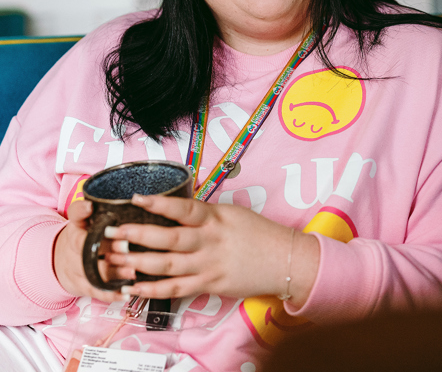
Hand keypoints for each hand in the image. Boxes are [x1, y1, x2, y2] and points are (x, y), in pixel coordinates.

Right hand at [53, 200, 131, 303]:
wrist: (60, 262)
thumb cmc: (81, 236)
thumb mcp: (80, 220)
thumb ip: (86, 210)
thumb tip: (92, 202)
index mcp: (76, 230)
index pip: (77, 220)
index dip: (85, 216)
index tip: (97, 214)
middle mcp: (74, 251)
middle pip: (88, 250)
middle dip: (108, 248)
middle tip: (125, 246)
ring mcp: (78, 271)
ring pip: (95, 274)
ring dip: (114, 273)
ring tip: (132, 272)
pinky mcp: (84, 287)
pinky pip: (98, 292)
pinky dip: (112, 294)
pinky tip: (126, 293)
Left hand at [104, 195, 319, 307]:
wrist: (284, 260)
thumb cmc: (259, 233)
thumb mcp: (233, 214)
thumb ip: (205, 215)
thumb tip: (176, 211)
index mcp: (216, 218)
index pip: (184, 208)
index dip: (159, 203)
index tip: (136, 198)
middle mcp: (210, 241)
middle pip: (168, 238)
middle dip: (137, 234)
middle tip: (111, 232)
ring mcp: (209, 265)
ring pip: (167, 264)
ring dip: (137, 262)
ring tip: (113, 259)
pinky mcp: (210, 285)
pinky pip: (176, 288)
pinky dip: (152, 289)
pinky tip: (132, 287)